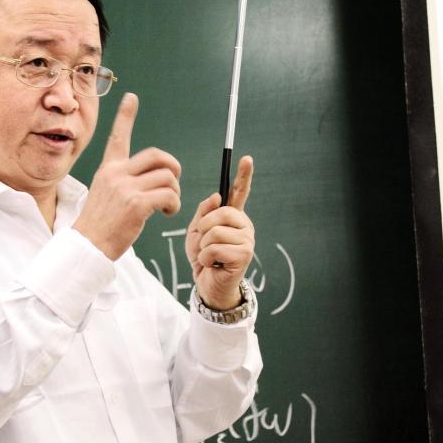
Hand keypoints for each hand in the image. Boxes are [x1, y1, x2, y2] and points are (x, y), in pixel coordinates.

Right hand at [73, 93, 180, 259]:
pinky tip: (165, 214)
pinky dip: (173, 205)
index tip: (132, 98)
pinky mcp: (136, 204)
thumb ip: (123, 182)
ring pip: (167, 177)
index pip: (118, 138)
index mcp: (108, 170)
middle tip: (172, 184)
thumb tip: (150, 179)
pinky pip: (168, 195)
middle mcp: (116, 174)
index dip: (126, 116)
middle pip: (157, 156)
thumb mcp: (104, 195)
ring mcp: (126, 188)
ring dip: (174, 193)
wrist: (87, 247)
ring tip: (166, 207)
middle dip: (173, 168)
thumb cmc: (99, 227)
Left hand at [185, 156, 254, 309]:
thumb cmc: (203, 258)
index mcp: (232, 217)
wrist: (206, 284)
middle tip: (204, 244)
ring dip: (203, 246)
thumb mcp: (196, 231)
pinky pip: (215, 248)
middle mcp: (244, 225)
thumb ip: (203, 213)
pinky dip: (206, 258)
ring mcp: (246, 240)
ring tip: (209, 256)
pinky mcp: (244, 255)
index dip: (244, 175)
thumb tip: (217, 198)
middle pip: (221, 213)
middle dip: (204, 228)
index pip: (239, 192)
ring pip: (215, 232)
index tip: (246, 158)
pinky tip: (212, 264)